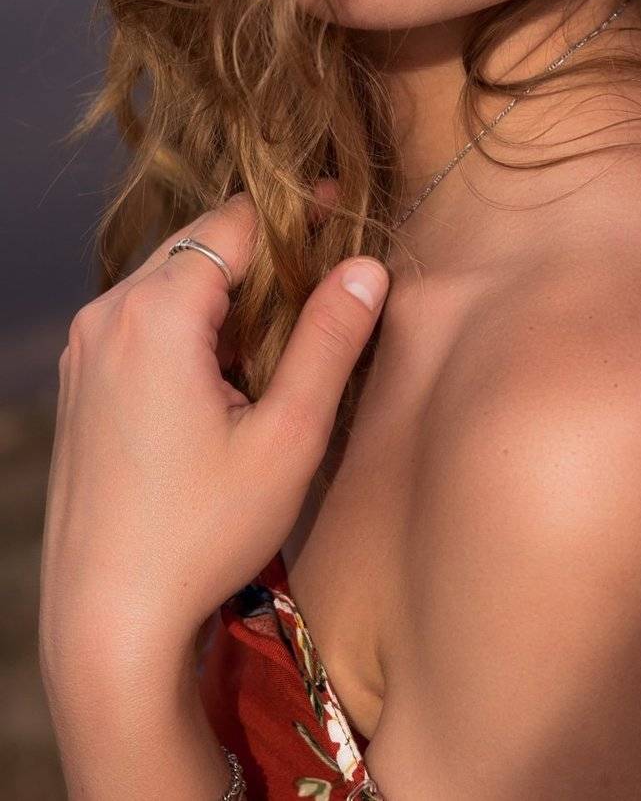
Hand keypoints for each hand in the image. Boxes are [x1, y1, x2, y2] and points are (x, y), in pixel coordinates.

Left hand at [39, 182, 391, 667]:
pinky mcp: (80, 385)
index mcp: (155, 313)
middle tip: (326, 281)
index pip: (236, 221)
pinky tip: (232, 376)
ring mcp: (85, 351)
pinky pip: (144, 319)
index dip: (297, 214)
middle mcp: (106, 317)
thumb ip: (330, 340)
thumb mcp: (288, 436)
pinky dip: (195, 324)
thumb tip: (366, 268)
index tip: (344, 214)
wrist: (107, 621)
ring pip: (172, 280)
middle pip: (200, 243)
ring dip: (230, 292)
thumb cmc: (202, 534)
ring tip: (285, 336)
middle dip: (265, 253)